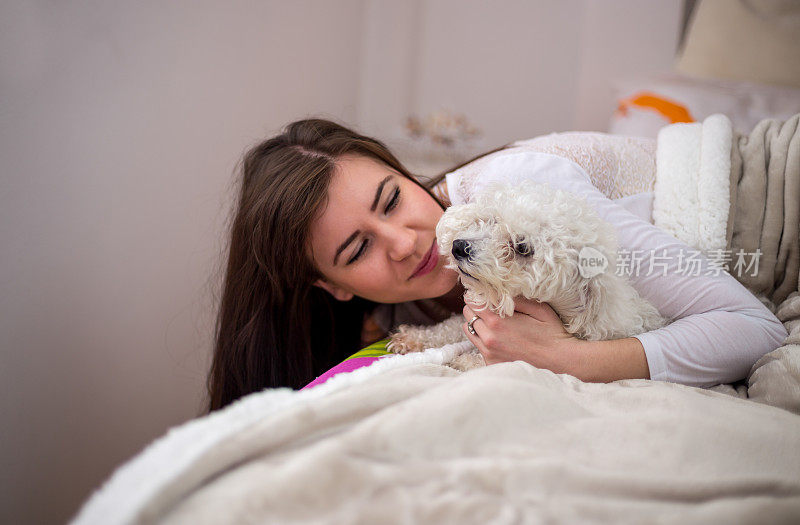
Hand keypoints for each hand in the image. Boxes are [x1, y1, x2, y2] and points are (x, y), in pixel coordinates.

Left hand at [462, 296, 581, 374]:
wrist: (560, 362)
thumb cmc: (552, 333)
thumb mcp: (538, 308)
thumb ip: (516, 298)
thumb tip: (498, 291)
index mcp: (498, 322)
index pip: (472, 302)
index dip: (477, 295)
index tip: (484, 294)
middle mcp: (489, 339)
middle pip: (467, 315)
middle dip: (476, 308)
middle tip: (489, 307)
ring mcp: (489, 353)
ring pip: (469, 331)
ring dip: (477, 324)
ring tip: (493, 324)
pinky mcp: (491, 364)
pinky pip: (478, 347)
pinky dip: (484, 340)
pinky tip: (501, 340)